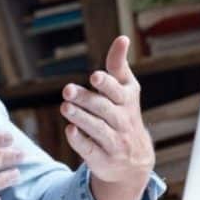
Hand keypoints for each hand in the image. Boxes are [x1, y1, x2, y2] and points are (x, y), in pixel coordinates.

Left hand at [60, 36, 154, 199]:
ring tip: (65, 107)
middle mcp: (124, 122)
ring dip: (81, 118)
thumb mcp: (125, 91)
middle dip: (86, 99)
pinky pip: (91, 150)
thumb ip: (119, 66)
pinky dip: (80, 141)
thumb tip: (122, 38)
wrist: (135, 162)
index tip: (94, 76)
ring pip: (98, 129)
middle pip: (104, 109)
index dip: (107, 84)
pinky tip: (70, 130)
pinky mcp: (103, 159)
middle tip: (67, 90)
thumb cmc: (124, 115)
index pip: (118, 91)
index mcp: (128, 101)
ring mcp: (115, 142)